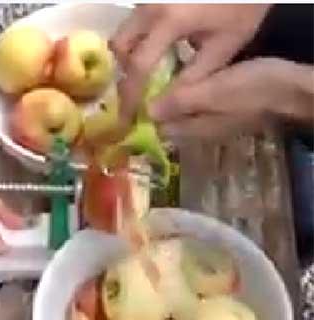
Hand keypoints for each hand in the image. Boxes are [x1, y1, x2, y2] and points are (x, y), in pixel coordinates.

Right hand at [111, 4, 269, 120]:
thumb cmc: (243, 6)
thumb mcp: (224, 45)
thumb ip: (193, 76)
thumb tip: (165, 104)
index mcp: (169, 20)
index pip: (139, 65)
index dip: (131, 94)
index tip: (129, 116)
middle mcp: (151, 6)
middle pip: (119, 45)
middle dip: (126, 69)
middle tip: (140, 87)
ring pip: (124, 30)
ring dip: (132, 53)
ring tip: (152, 69)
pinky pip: (137, 21)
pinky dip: (141, 38)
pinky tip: (161, 47)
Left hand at [147, 58, 309, 141]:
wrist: (290, 91)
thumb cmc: (250, 90)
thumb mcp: (212, 92)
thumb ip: (179, 102)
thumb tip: (146, 112)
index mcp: (192, 130)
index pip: (157, 131)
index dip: (141, 119)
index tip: (128, 102)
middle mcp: (199, 134)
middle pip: (167, 127)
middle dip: (151, 114)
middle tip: (137, 92)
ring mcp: (211, 126)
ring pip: (180, 119)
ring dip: (166, 107)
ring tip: (153, 88)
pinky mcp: (222, 115)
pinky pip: (194, 112)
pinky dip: (183, 103)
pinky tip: (180, 88)